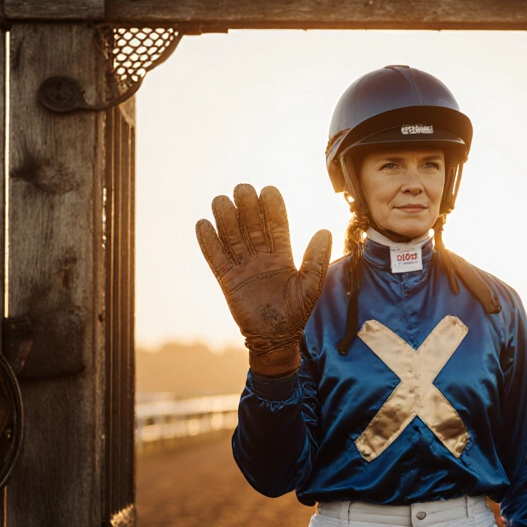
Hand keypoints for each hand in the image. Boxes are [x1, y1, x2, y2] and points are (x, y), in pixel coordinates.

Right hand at [196, 185, 331, 376]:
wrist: (276, 338)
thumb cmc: (296, 313)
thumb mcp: (311, 285)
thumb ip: (316, 259)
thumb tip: (324, 231)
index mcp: (282, 255)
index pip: (276, 225)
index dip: (272, 208)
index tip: (268, 190)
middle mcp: (261, 257)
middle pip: (251, 226)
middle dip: (247, 207)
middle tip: (242, 188)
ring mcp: (243, 267)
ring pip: (232, 237)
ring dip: (226, 219)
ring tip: (221, 200)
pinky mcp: (228, 280)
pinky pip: (216, 258)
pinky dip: (209, 242)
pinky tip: (203, 225)